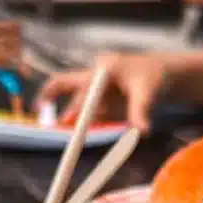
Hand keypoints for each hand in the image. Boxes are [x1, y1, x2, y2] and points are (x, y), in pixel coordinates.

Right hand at [35, 53, 168, 131]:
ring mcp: (96, 87)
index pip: (83, 87)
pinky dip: (81, 124)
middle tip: (40, 115)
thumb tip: (141, 131)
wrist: (161, 73)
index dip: (71, 103)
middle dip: (51, 98)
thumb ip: (141, 112)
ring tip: (54, 132)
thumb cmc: (153, 77)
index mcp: (104, 68)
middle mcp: (95, 75)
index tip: (66, 118)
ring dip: (69, 118)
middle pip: (65, 84)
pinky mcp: (99, 98)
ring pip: (76, 103)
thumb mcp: (148, 94)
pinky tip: (76, 134)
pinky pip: (87, 113)